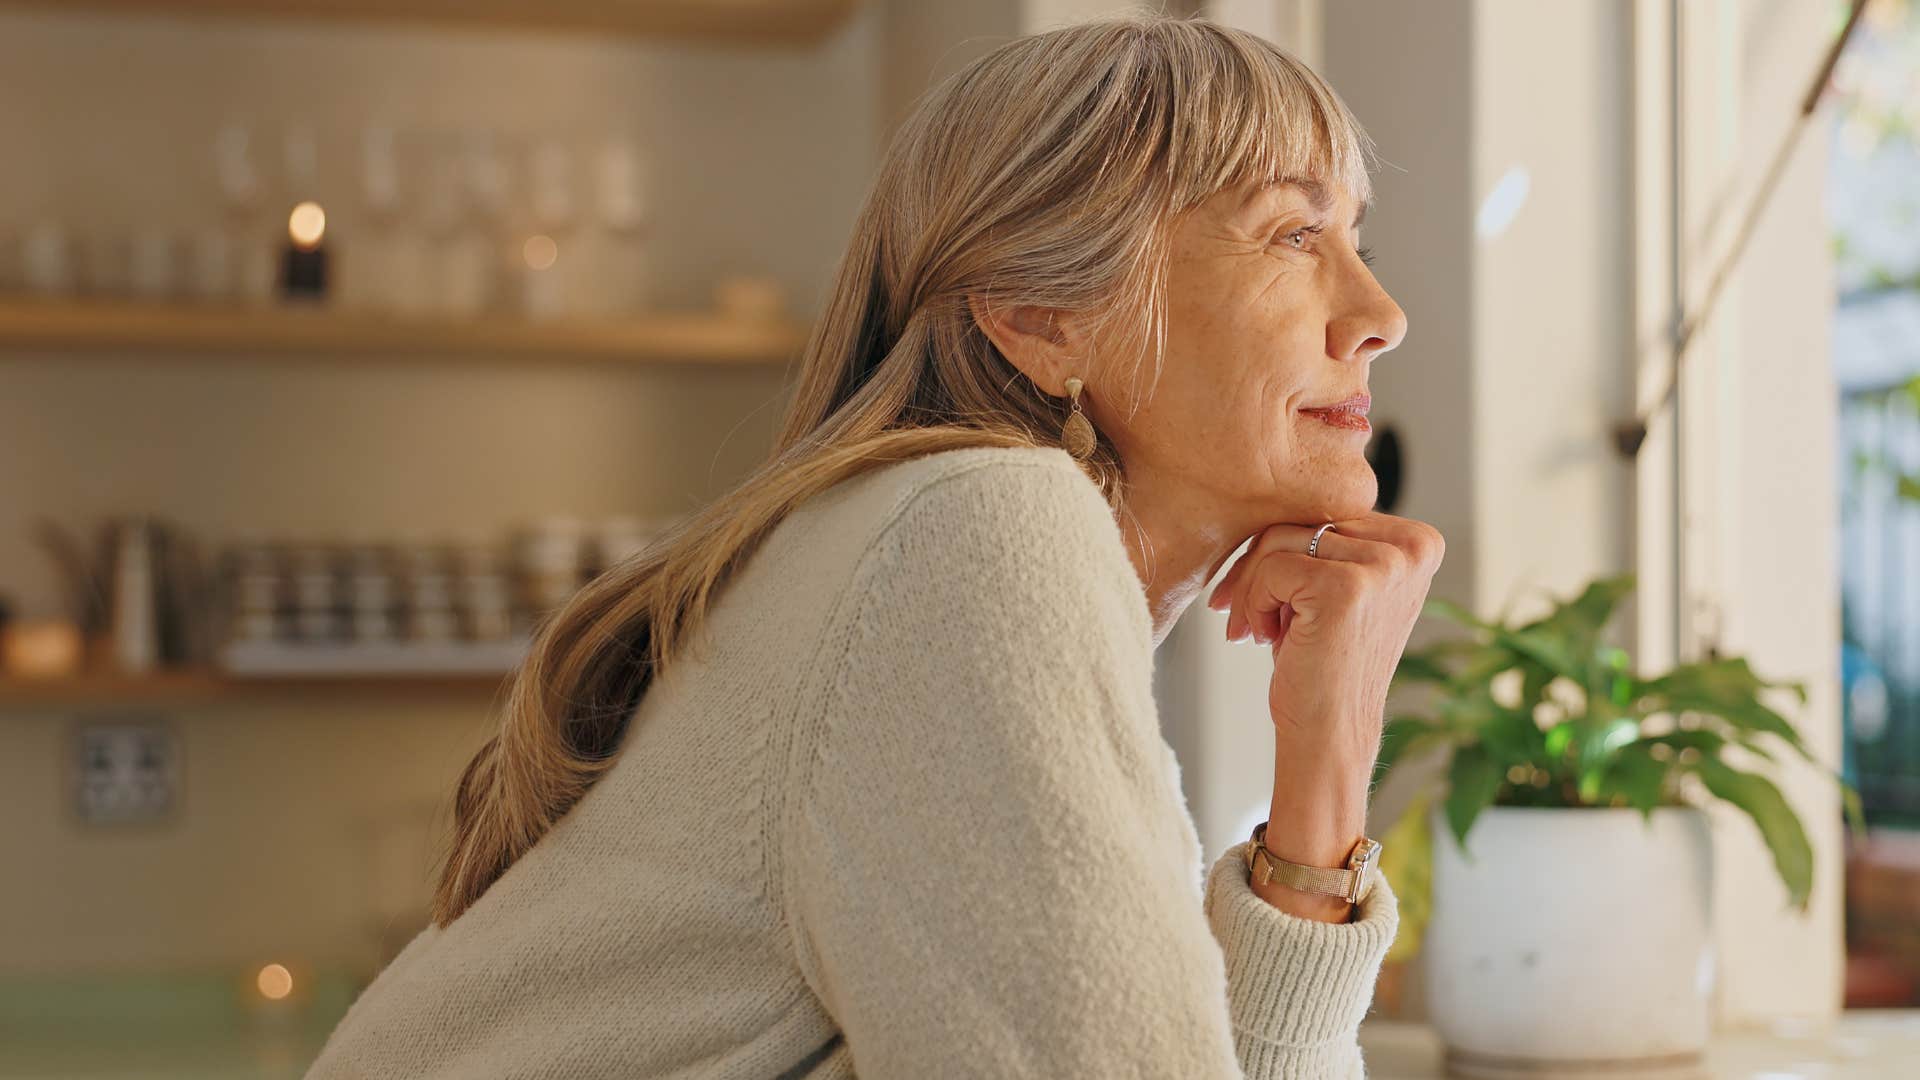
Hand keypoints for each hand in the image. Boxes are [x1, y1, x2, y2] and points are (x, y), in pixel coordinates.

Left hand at [1205, 512, 1444, 760]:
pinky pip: (1271, 567)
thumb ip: (1326, 538)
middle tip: (1242, 615)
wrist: (1329, 732)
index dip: (1282, 547)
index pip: (1327, 510)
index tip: (1262, 593)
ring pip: (1280, 540)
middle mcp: (1412, 548)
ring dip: (1253, 588)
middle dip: (1258, 566)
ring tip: (1257, 630)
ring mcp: (1385, 565)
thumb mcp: (1337, 587)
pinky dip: (1253, 602)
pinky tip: (1264, 638)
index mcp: (1419, 540)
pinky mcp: (1348, 587)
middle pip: (1303, 518)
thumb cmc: (1322, 660)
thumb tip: (1264, 486)